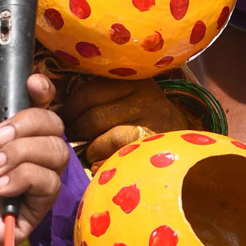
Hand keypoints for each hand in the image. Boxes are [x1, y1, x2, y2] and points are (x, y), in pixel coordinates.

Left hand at [0, 61, 70, 245]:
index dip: (41, 91)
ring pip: (56, 152)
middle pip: (53, 125)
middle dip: (27, 124)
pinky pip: (50, 183)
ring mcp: (28, 182)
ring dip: (22, 153)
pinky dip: (24, 178)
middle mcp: (19, 154)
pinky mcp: (34, 210)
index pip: (36, 106)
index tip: (33, 85)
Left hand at [59, 78, 190, 165]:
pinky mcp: (155, 149)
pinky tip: (104, 162)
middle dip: (77, 131)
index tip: (62, 118)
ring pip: (106, 139)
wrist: (185, 141)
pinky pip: (119, 158)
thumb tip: (60, 109)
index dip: (70, 109)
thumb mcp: (126, 96)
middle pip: (94, 117)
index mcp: (131, 82)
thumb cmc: (144, 118)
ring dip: (91, 149)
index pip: (88, 93)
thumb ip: (100, 96)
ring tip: (89, 151)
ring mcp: (152, 125)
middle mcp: (144, 100)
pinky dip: (105, 163)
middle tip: (71, 137)